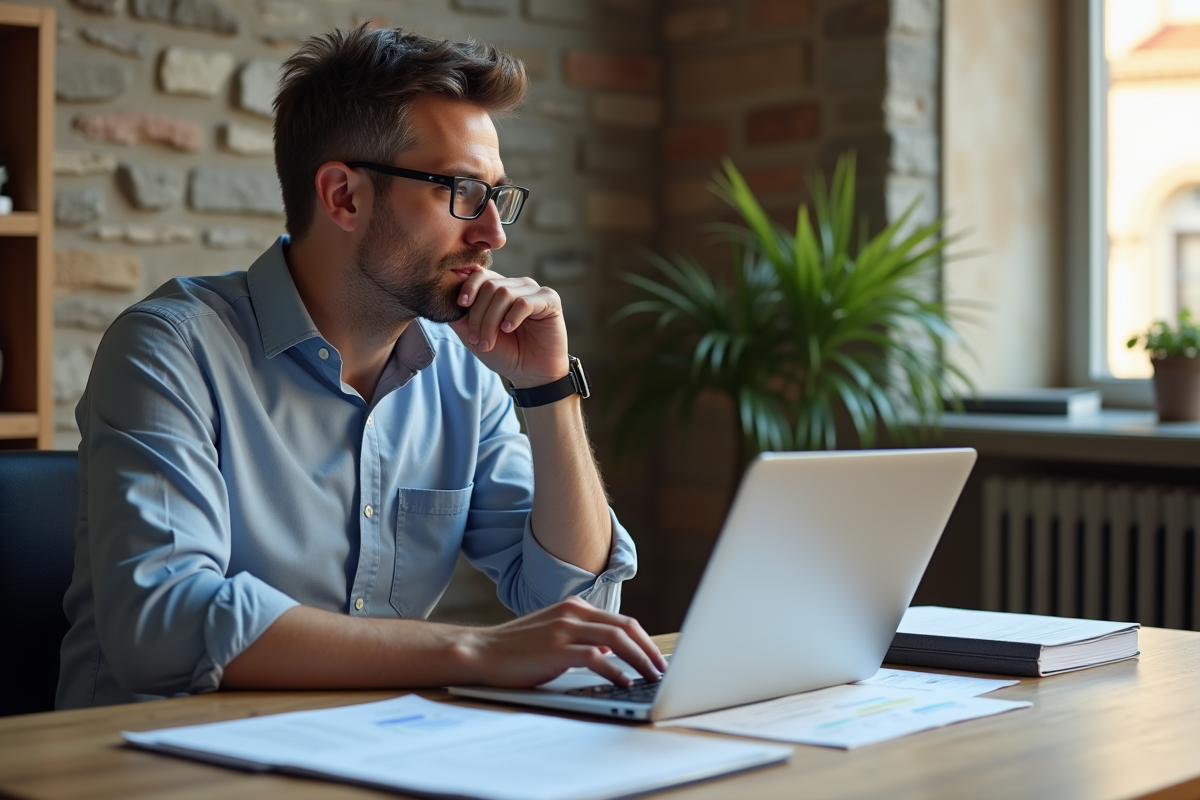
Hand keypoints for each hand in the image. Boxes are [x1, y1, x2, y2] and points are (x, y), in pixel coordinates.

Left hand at [448, 269, 568, 387]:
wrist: (530, 374)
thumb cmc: (505, 353)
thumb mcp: (474, 335)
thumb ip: (460, 316)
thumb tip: (444, 295)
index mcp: (500, 289)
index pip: (480, 275)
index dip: (468, 287)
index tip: (460, 305)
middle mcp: (517, 286)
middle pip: (490, 286)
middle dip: (478, 315)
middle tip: (477, 339)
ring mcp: (534, 291)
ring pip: (505, 294)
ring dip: (492, 321)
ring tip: (489, 342)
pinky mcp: (549, 300)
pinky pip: (525, 302)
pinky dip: (512, 317)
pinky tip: (509, 330)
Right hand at [460, 596, 668, 688]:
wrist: (482, 651)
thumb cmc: (517, 648)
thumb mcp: (555, 634)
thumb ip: (582, 638)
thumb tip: (612, 653)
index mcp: (575, 608)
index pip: (622, 622)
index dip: (645, 641)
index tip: (657, 659)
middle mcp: (573, 614)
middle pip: (626, 628)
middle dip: (649, 650)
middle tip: (663, 670)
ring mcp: (564, 630)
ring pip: (616, 640)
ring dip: (640, 660)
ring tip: (651, 678)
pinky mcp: (555, 650)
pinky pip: (596, 659)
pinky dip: (615, 672)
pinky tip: (624, 683)